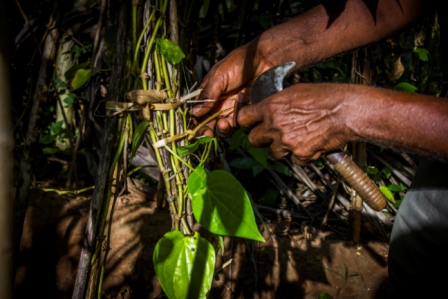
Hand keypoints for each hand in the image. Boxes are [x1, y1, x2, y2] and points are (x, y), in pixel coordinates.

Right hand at [190, 42, 272, 136]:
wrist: (263, 61)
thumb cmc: (238, 64)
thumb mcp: (219, 77)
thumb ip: (208, 95)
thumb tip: (194, 113)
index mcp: (208, 95)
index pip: (197, 112)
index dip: (195, 121)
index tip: (194, 128)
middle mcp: (218, 104)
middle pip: (208, 123)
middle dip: (207, 130)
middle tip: (207, 133)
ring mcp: (232, 110)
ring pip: (223, 127)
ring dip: (221, 129)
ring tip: (223, 124)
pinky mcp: (245, 113)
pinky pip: (238, 123)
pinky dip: (237, 118)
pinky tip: (240, 105)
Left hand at [237, 83, 355, 165]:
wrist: (345, 111)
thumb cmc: (323, 97)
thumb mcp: (294, 92)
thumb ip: (275, 103)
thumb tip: (265, 110)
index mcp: (271, 107)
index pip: (242, 118)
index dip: (246, 122)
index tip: (251, 123)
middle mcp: (275, 125)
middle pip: (253, 140)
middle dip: (261, 138)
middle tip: (272, 134)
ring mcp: (286, 142)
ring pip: (273, 152)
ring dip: (281, 148)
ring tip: (297, 137)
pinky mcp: (300, 154)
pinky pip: (294, 159)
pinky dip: (301, 154)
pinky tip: (311, 142)